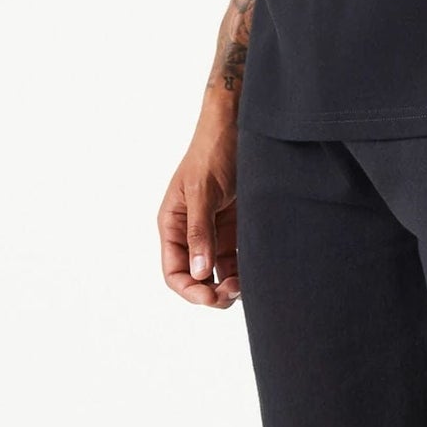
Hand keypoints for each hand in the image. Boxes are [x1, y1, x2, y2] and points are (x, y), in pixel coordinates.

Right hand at [158, 111, 240, 307]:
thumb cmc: (213, 151)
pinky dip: (242, 275)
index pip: (174, 272)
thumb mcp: (203, 191)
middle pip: (195, 280)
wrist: (238, 129)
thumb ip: (200, 232)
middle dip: (211, 294)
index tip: (210, 298)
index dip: (190, 291)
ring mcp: (213, 234)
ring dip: (229, 288)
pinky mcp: (235, 232)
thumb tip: (200, 272)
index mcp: (173, 224)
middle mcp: (190, 234)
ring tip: (244, 286)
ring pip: (217, 276)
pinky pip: (235, 264)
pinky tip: (253, 278)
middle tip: (232, 293)